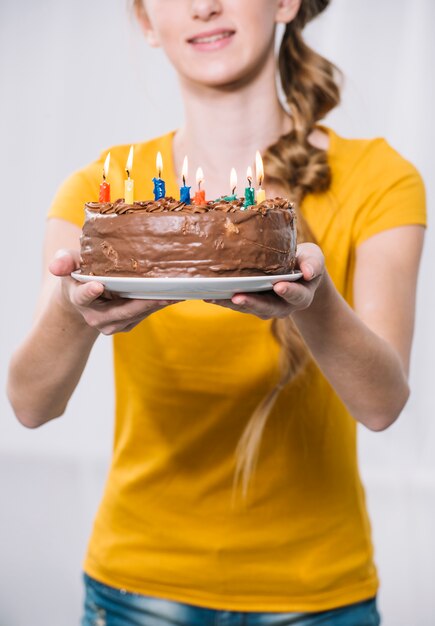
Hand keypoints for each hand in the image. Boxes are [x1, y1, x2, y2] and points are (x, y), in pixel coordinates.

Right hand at [49, 249, 174, 334]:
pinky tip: (173, 296)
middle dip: (140, 304)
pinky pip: (144, 315)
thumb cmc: (80, 274)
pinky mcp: (126, 324)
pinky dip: (157, 306)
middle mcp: (95, 316)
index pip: (82, 296)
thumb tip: (56, 266)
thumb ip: (64, 261)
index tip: (98, 285)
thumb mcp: (70, 263)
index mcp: (79, 298)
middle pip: (119, 311)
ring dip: (154, 306)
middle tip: (160, 295)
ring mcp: (112, 323)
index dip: (90, 292)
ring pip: (135, 315)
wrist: (86, 295)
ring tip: (174, 294)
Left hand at [205, 243, 324, 319]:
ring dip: (231, 303)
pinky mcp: (249, 302)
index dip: (289, 292)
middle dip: (252, 303)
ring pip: (248, 308)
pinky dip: (222, 299)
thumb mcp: (313, 258)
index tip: (279, 286)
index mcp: (300, 296)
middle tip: (238, 297)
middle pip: (268, 308)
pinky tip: (207, 293)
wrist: (295, 271)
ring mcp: (264, 306)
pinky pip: (235, 303)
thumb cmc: (304, 262)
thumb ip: (313, 263)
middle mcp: (282, 306)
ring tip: (215, 296)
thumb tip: (308, 272)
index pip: (296, 296)